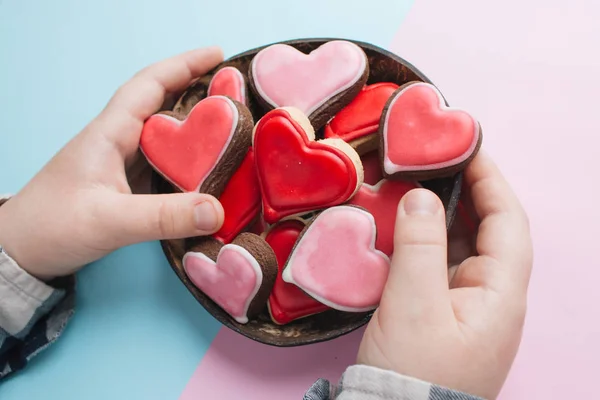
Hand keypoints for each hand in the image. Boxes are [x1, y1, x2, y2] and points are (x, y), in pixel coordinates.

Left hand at [0, 47, 225, 279]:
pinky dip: (189, 159)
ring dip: (197, 127)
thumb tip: (216, 210)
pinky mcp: (126, 185)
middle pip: (163, 104)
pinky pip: (165, 162)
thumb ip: (163, 217)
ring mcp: (122, 163)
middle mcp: (118, 141)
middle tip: (236, 95)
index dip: (184, 65)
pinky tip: (207, 168)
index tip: (219, 55)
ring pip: (166, 134)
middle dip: (199, 92)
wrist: (21, 251)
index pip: (150, 84)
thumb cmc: (52, 225)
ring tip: (232, 129)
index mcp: (110, 133)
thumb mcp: (109, 221)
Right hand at [357, 152, 532, 398]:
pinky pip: (443, 264)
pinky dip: (428, 240)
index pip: (508, 221)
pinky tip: (406, 228)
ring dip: (444, 214)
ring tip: (418, 185)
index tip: (466, 147)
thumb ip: (419, 246)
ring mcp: (469, 306)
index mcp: (501, 294)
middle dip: (467, 191)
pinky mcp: (445, 313)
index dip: (490, 179)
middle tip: (436, 161)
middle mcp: (493, 297)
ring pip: (465, 246)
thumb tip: (421, 196)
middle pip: (490, 230)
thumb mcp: (414, 305)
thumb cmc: (414, 372)